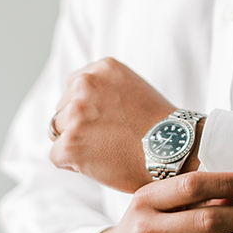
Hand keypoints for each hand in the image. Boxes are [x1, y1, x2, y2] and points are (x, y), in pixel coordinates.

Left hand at [49, 57, 175, 191]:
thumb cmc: (159, 126)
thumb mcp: (132, 88)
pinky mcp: (71, 143)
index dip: (87, 108)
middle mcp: (86, 84)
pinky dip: (73, 165)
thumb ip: (103, 88)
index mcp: (102, 68)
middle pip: (63, 109)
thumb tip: (73, 103)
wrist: (175, 150)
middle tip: (109, 139)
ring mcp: (76, 114)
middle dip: (79, 125)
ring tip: (106, 151)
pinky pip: (57, 156)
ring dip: (76, 143)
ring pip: (58, 132)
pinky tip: (99, 164)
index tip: (105, 120)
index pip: (74, 87)